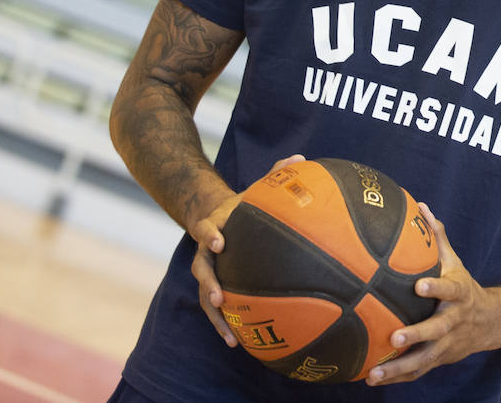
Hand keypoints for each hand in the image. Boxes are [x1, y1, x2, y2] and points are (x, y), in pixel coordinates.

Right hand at [190, 154, 306, 345]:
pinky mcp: (215, 289)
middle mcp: (205, 252)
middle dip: (208, 284)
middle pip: (200, 270)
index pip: (205, 230)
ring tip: (229, 337)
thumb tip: (300, 157)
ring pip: (205, 298)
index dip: (210, 235)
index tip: (219, 241)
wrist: (216, 220)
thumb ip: (275, 173)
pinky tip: (240, 344)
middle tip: (218, 297)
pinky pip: (218, 311)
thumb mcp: (254, 189)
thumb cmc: (242, 206)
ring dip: (215, 317)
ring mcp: (207, 273)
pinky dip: (226, 326)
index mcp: (214, 226)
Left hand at [366, 203, 500, 385]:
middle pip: (436, 331)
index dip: (436, 289)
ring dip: (399, 368)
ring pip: (425, 359)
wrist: (491, 322)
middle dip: (416, 335)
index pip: (449, 291)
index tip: (418, 286)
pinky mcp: (440, 359)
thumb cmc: (464, 287)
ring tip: (374, 373)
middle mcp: (454, 322)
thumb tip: (422, 207)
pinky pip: (418, 371)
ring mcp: (448, 344)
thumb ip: (438, 237)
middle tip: (394, 337)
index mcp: (459, 295)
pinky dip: (398, 377)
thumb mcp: (455, 263)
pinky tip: (372, 380)